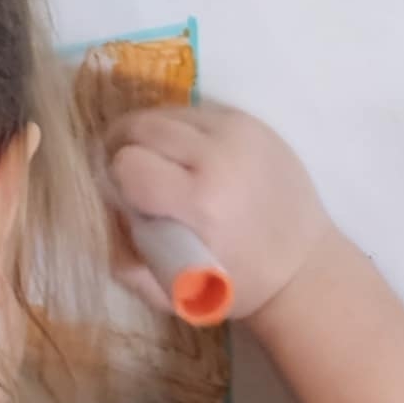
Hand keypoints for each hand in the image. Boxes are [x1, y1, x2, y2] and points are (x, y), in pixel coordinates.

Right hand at [107, 104, 337, 322]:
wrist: (304, 268)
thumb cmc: (232, 284)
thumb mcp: (167, 291)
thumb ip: (121, 256)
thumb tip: (99, 210)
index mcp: (201, 202)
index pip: (128, 163)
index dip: (117, 180)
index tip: (128, 198)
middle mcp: (222, 158)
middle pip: (140, 126)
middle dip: (126, 149)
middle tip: (132, 176)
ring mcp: (242, 133)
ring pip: (164, 112)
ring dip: (151, 136)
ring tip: (159, 163)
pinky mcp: (254, 123)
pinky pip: (193, 111)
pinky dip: (179, 129)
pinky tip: (188, 156)